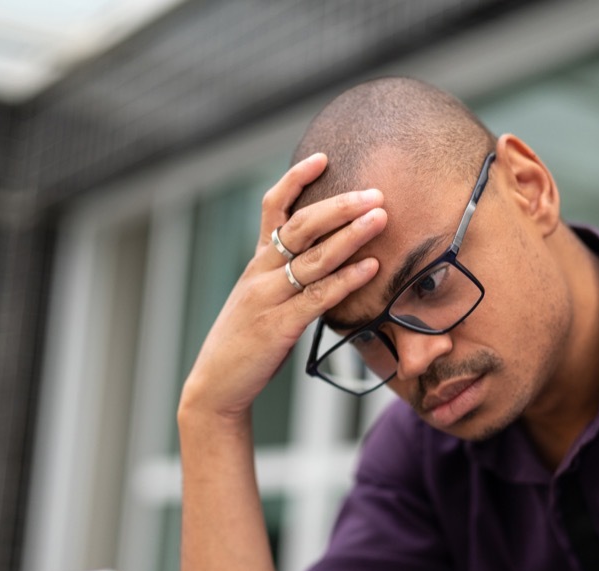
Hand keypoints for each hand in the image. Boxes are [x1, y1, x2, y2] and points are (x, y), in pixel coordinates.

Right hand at [181, 153, 387, 421]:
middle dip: (341, 205)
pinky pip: (318, 297)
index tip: (324, 157)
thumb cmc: (247, 342)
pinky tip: (371, 267)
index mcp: (258, 262)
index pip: (274, 208)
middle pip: (302, 226)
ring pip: (314, 257)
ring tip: (382, 217)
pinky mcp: (278, 326)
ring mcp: (268, 298)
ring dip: (351, 235)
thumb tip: (328, 261)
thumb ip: (288, 277)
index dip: (296, 180)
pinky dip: (346, 280)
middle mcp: (261, 272)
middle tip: (375, 192)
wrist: (216, 384)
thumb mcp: (262, 299)